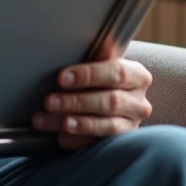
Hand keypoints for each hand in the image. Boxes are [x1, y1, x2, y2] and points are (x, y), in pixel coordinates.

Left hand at [32, 42, 152, 149]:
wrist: (106, 98)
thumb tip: (104, 40)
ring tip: (47, 120)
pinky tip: (57, 136)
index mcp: (137, 76)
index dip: (89, 75)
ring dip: (74, 123)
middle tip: (49, 101)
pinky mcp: (119, 144)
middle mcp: (139, 103)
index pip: (117, 73)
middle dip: (76, 101)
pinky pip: (97, 145)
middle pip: (110, 102)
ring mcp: (131, 126)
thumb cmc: (101, 78)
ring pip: (105, 127)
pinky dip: (75, 140)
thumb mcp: (101, 63)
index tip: (62, 78)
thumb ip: (101, 54)